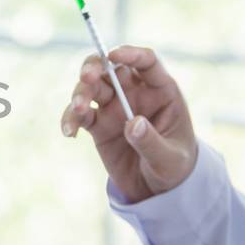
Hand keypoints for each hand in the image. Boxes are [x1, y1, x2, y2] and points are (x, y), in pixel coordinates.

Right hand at [60, 45, 198, 202]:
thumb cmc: (174, 167)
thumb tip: (132, 123)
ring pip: (92, 88)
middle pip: (111, 68)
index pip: (147, 62)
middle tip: (87, 77)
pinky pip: (80, 115)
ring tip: (79, 110)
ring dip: (80, 93)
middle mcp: (135, 93)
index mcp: (161, 91)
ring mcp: (114, 107)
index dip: (131, 54)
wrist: (157, 189)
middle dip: (96, 67)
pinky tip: (69, 132)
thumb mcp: (170, 159)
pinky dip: (70, 119)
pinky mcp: (98, 125)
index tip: (113, 55)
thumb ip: (151, 141)